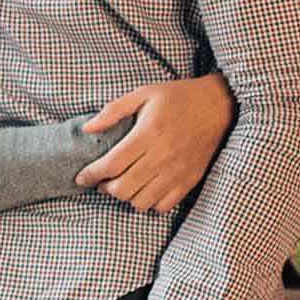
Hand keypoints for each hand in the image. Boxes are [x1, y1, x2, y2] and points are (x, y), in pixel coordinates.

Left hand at [75, 72, 233, 212]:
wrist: (218, 105)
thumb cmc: (177, 98)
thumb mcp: (143, 94)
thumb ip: (113, 111)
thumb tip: (87, 128)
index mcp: (148, 133)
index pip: (112, 163)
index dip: (91, 174)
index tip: (81, 177)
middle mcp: (162, 156)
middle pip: (123, 188)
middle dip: (105, 188)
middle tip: (101, 181)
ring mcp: (177, 172)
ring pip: (141, 201)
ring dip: (126, 197)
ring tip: (122, 184)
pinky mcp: (189, 181)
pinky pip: (163, 206)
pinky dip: (148, 202)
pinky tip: (144, 189)